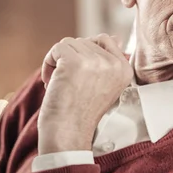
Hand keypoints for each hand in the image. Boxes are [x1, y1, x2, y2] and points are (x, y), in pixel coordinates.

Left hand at [37, 34, 132, 154]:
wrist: (68, 134)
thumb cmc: (81, 113)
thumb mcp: (105, 86)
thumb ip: (109, 61)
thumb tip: (115, 37)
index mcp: (125, 70)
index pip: (105, 39)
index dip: (86, 53)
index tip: (80, 76)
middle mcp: (114, 64)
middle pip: (84, 41)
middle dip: (70, 59)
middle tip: (68, 84)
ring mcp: (95, 62)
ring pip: (68, 43)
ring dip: (57, 62)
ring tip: (59, 84)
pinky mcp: (74, 62)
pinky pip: (57, 48)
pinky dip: (48, 63)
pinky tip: (50, 81)